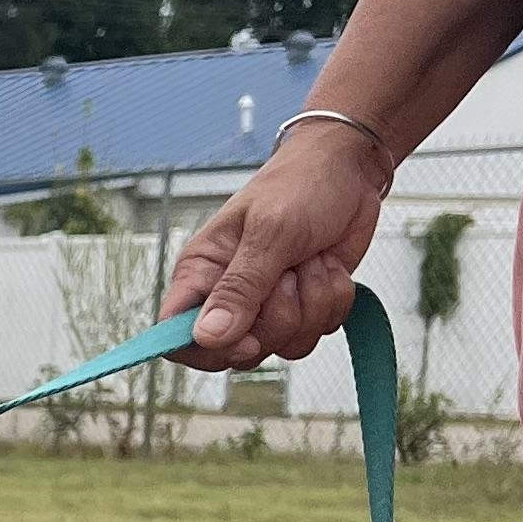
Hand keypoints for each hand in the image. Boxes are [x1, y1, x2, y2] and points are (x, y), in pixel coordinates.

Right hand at [157, 122, 391, 372]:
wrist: (349, 170)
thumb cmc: (298, 185)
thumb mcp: (268, 232)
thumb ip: (239, 288)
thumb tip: (207, 337)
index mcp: (200, 274)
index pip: (173, 335)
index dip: (203, 349)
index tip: (241, 336)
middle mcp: (228, 298)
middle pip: (237, 351)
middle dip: (277, 319)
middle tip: (289, 275)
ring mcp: (268, 307)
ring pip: (284, 346)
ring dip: (312, 304)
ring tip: (311, 261)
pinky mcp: (303, 309)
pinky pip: (318, 333)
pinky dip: (333, 301)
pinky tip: (328, 266)